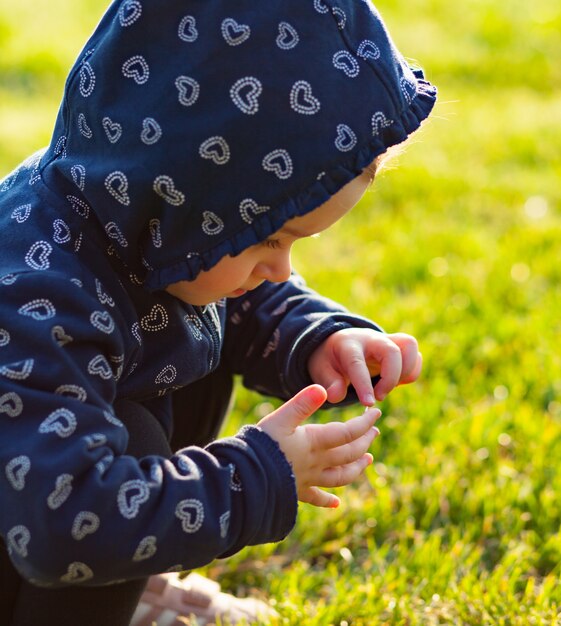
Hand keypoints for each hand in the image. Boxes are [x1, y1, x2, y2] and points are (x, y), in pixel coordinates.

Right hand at [258, 384, 379, 507]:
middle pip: (348, 453)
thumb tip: (323, 388)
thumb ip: (301, 404)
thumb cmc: (261, 445)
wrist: (243, 479)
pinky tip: (336, 504)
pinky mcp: (296, 492)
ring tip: (368, 460)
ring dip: (356, 468)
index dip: (364, 423)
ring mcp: (307, 479)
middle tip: (374, 431)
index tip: (376, 412)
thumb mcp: (279, 418)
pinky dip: (327, 500)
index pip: (347, 433)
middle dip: (364, 441)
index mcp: (314, 442)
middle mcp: (316, 462)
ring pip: (340, 476)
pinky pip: (316, 498)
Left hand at [308, 329, 421, 405]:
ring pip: (409, 346)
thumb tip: (336, 396)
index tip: (369, 403)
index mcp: (347, 345)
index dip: (364, 384)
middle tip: (379, 397)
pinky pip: (415, 354)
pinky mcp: (398, 346)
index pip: (357, 362)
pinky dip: (411, 372)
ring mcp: (386, 339)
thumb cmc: (329, 360)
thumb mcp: (321, 370)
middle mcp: (370, 338)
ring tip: (388, 387)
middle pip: (392, 351)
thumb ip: (329, 383)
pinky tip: (395, 383)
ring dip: (405, 372)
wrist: (338, 344)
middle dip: (390, 378)